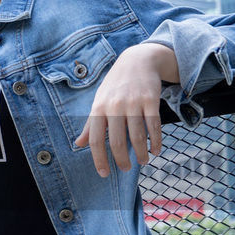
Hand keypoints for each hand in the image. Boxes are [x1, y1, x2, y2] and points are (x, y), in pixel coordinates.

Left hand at [75, 43, 177, 176]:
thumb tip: (78, 144)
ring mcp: (133, 103)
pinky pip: (154, 125)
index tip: (104, 174)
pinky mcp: (150, 100)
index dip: (99, 159)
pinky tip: (156, 150)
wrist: (137, 60)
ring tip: (144, 161)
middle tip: (125, 169)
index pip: (95, 140)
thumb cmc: (115, 86)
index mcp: (99, 109)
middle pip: (117, 141)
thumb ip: (90, 124)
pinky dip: (156, 141)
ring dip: (141, 153)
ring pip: (137, 136)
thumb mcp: (99, 101)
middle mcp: (114, 106)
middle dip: (122, 160)